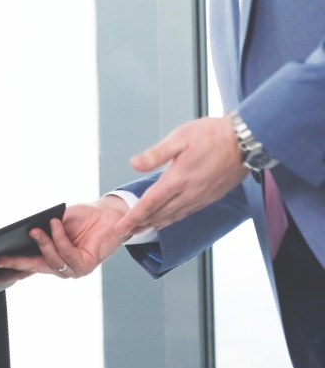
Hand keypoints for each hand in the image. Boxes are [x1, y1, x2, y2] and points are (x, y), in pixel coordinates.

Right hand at [0, 196, 129, 278]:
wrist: (108, 215)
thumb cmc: (81, 219)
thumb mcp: (54, 222)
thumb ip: (42, 231)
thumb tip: (26, 234)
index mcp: (49, 258)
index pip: (24, 268)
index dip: (5, 273)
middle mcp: (60, 267)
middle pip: (31, 269)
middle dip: (12, 265)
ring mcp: (72, 269)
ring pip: (50, 260)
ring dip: (42, 243)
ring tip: (35, 229)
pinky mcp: (85, 265)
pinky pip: (67, 254)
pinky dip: (59, 238)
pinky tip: (55, 225)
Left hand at [116, 116, 247, 234]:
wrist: (246, 141)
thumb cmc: (213, 135)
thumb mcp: (180, 137)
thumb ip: (156, 154)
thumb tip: (134, 164)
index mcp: (178, 178)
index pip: (150, 203)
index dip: (133, 217)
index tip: (121, 227)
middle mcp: (189, 192)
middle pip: (159, 214)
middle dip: (140, 224)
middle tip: (124, 231)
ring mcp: (201, 197)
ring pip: (173, 216)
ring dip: (155, 224)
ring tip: (140, 229)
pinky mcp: (210, 197)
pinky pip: (186, 213)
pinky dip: (172, 219)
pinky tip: (166, 219)